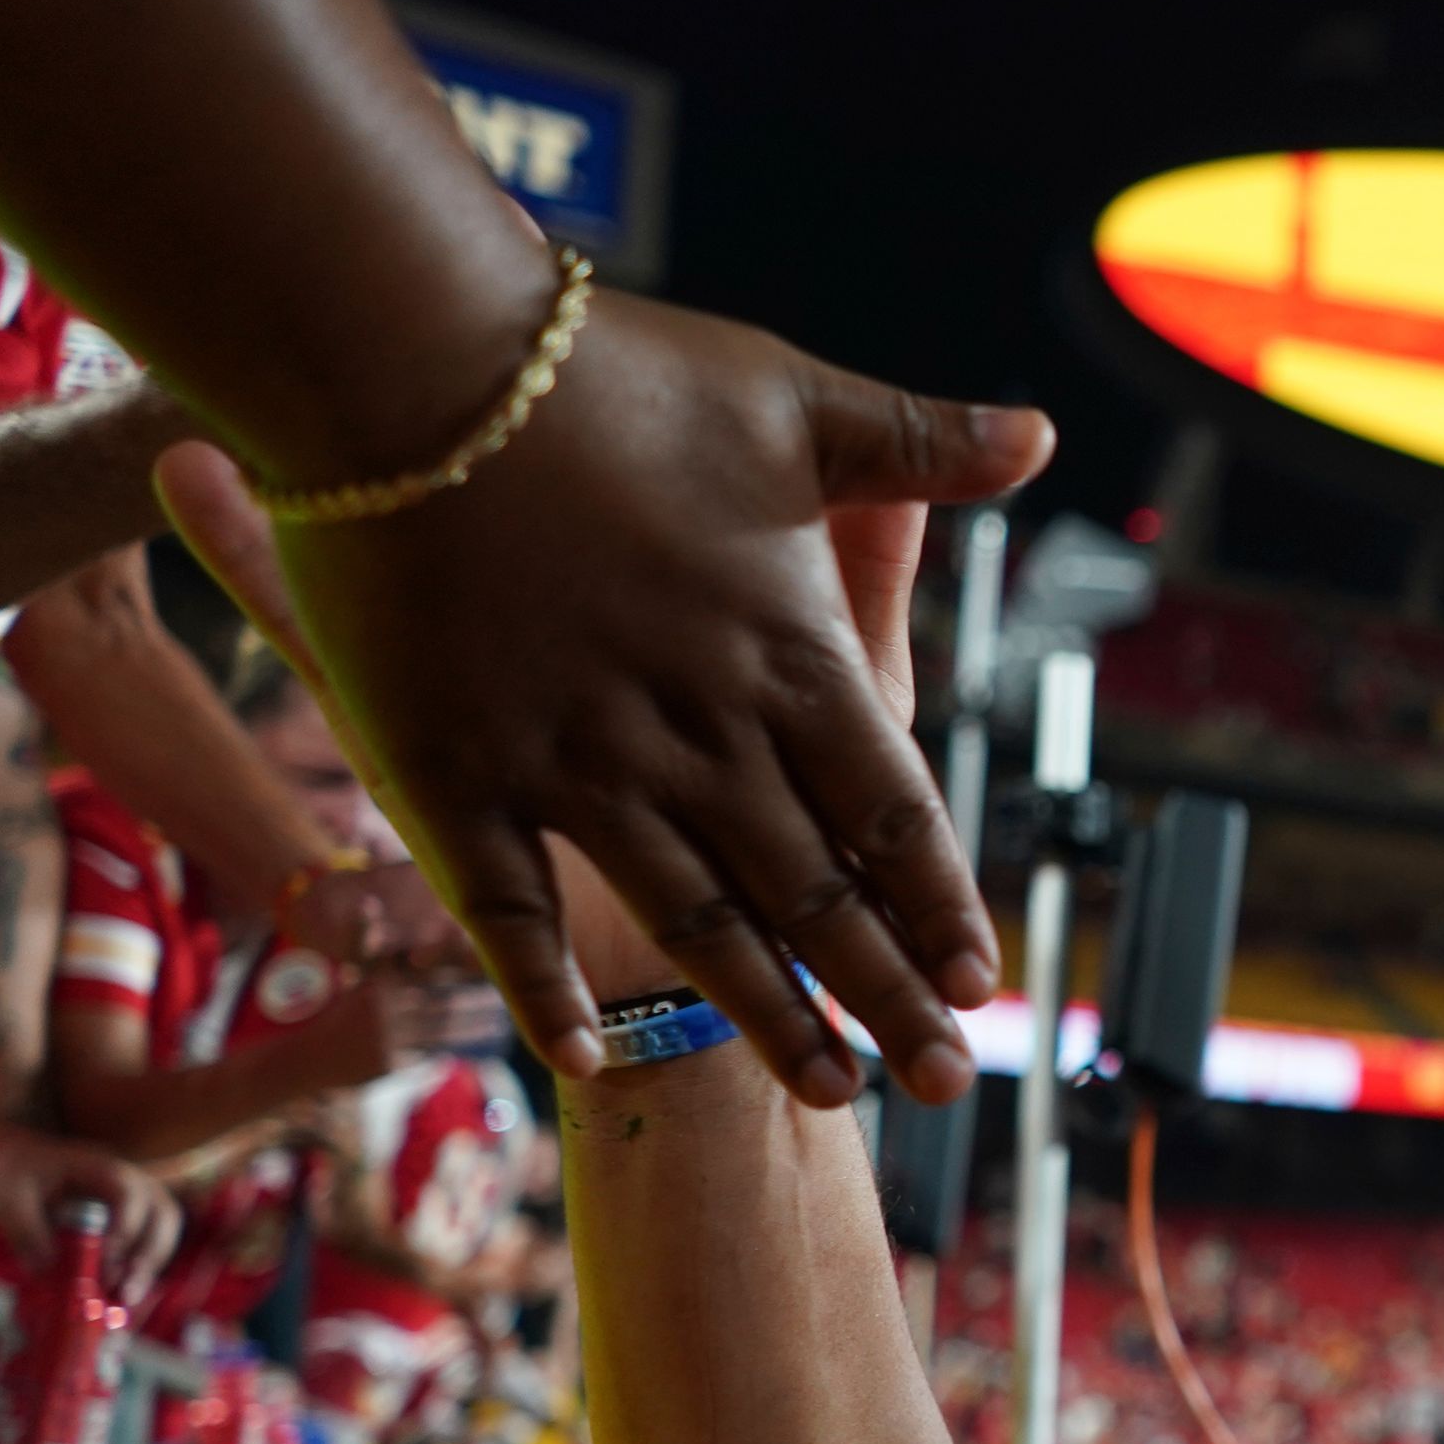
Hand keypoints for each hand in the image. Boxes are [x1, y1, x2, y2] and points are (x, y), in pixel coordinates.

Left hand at [0, 1122, 179, 1303]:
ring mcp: (131, 1202)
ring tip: (124, 1299)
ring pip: (163, 1233)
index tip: (105, 1261)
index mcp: (101, 1168)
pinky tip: (119, 1296)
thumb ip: (26, 1233)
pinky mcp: (124, 1222)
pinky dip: (138, 1271)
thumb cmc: (13, 1170)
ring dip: (149, 1268)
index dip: (124, 1229)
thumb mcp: (8, 1197)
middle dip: (150, 1256)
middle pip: (164, 1216)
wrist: (12, 1158)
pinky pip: (145, 1246)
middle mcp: (128, 1183)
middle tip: (125, 1291)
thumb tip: (47, 1271)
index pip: (129, 1195)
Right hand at [154, 293, 1045, 1112]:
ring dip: (767, 1016)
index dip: (939, 901)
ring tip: (830, 1088)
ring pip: (698, 924)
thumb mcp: (790, 398)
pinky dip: (544, 990)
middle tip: (946, 1083)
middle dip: (889, 995)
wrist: (405, 356)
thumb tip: (1038, 435)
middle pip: (819, 895)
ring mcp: (575, 762)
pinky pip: (508, 910)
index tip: (983, 978)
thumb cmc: (603, 369)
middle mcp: (698, 730)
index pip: (893, 811)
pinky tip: (586, 1056)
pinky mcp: (452, 774)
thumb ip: (915, 445)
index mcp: (788, 653)